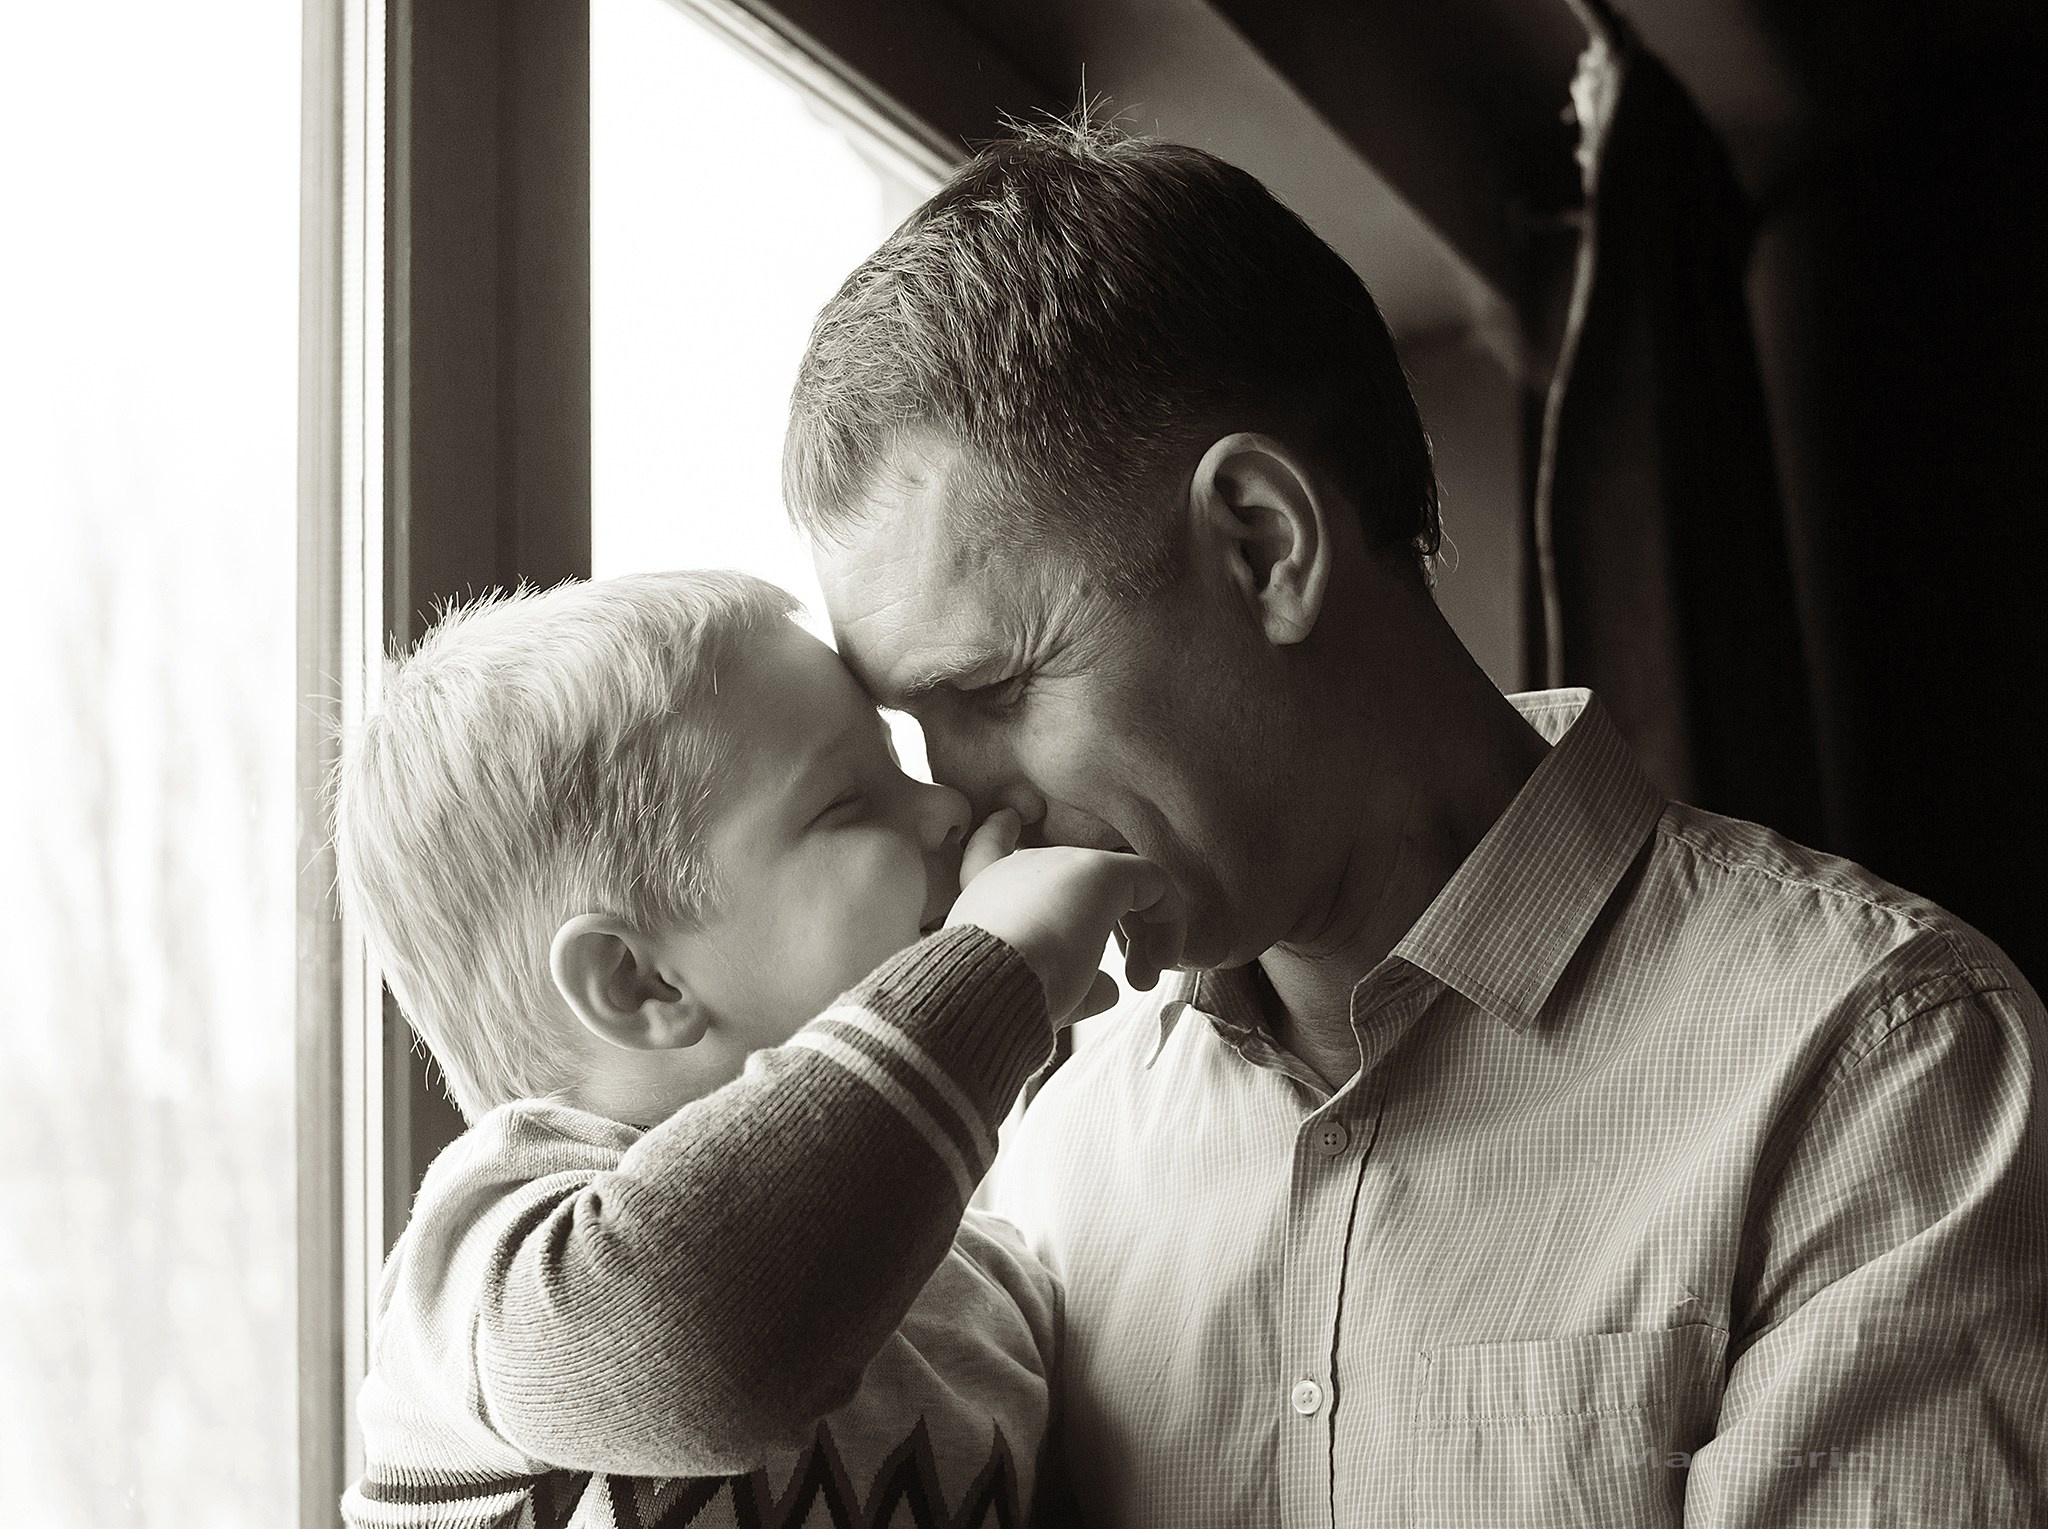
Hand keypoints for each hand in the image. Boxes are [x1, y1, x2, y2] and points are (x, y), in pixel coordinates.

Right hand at [948, 810, 1186, 1024]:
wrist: (990, 986)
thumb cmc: (1000, 998)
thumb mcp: (1034, 992)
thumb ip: (1072, 984)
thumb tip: (1108, 987)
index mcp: (987, 896)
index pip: (989, 848)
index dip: (999, 832)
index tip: (1009, 819)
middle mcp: (1019, 870)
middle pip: (1075, 880)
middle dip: (1111, 929)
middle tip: (1133, 978)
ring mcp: (1060, 864)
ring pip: (1119, 882)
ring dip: (1142, 932)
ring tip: (1146, 978)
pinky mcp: (1100, 871)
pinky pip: (1153, 882)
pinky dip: (1169, 920)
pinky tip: (1163, 959)